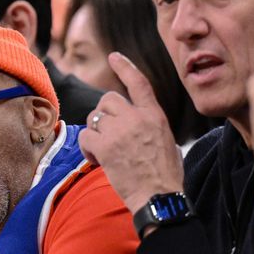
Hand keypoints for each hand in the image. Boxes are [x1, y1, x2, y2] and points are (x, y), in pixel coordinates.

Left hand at [77, 52, 183, 213]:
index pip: (139, 82)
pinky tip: (97, 159)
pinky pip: (85, 136)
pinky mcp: (106, 146)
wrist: (159, 196)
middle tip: (107, 135)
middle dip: (103, 115)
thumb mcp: (168, 142)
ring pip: (94, 118)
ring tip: (103, 151)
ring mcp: (120, 131)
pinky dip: (87, 148)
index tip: (113, 56)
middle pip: (108, 99)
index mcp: (155, 115)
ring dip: (94, 133)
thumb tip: (141, 127)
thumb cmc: (165, 176)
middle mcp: (137, 117)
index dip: (124, 67)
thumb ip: (151, 127)